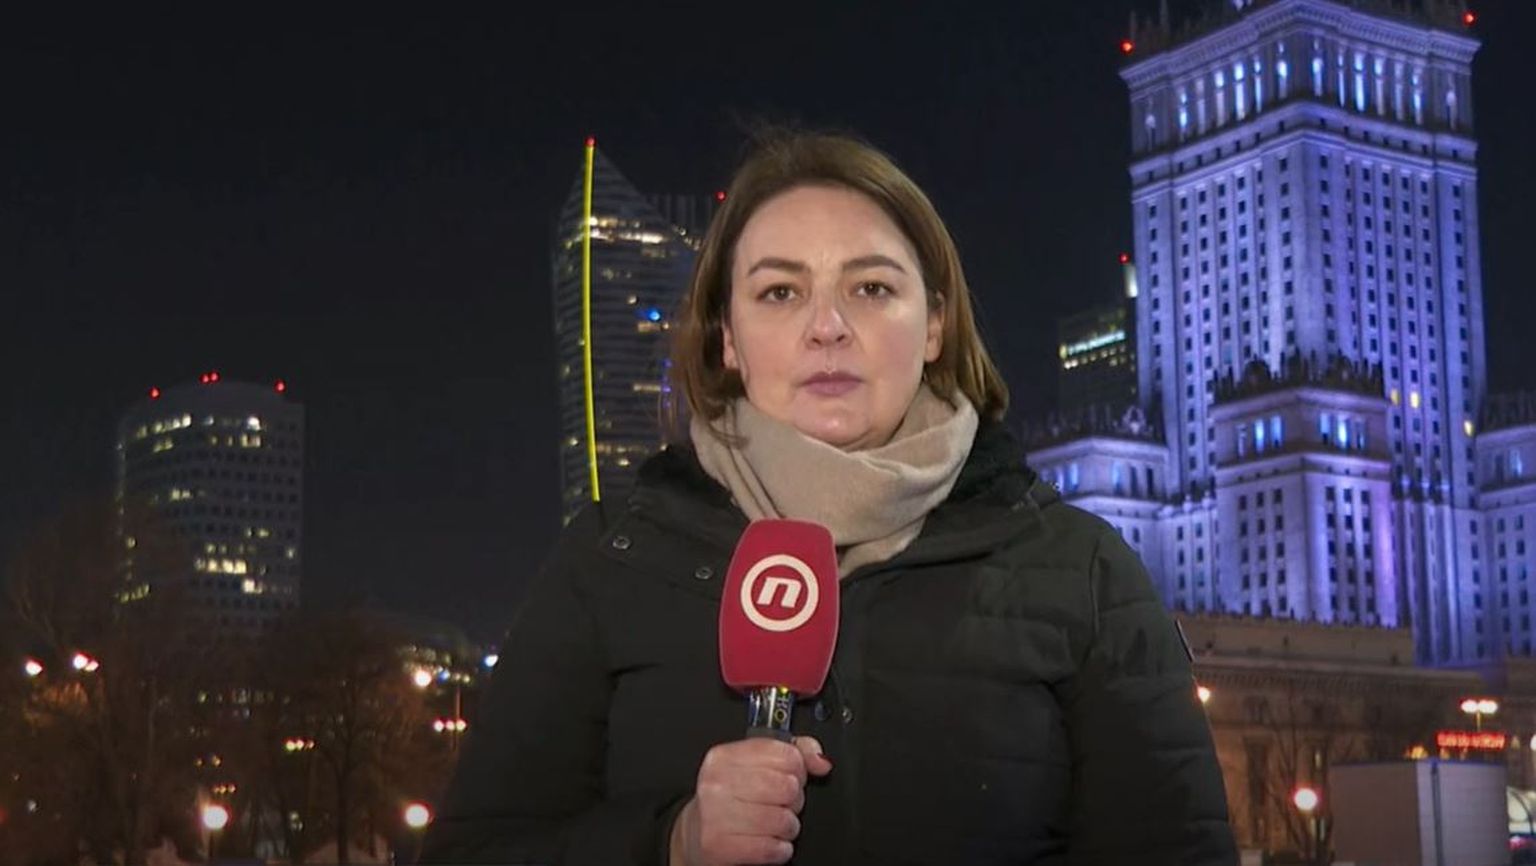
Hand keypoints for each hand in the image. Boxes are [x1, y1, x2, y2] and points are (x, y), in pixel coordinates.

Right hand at [669, 735, 831, 865]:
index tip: (788, 777)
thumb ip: (794, 752)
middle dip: (794, 800)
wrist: (696, 833)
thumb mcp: (756, 765)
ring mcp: (715, 815)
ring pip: (783, 820)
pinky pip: (773, 848)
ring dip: (787, 827)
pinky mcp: (720, 846)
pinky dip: (779, 849)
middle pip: (787, 788)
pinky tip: (768, 842)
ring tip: (773, 824)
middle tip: (781, 804)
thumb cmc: (730, 798)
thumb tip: (820, 761)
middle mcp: (717, 783)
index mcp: (725, 756)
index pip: (786, 755)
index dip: (798, 769)